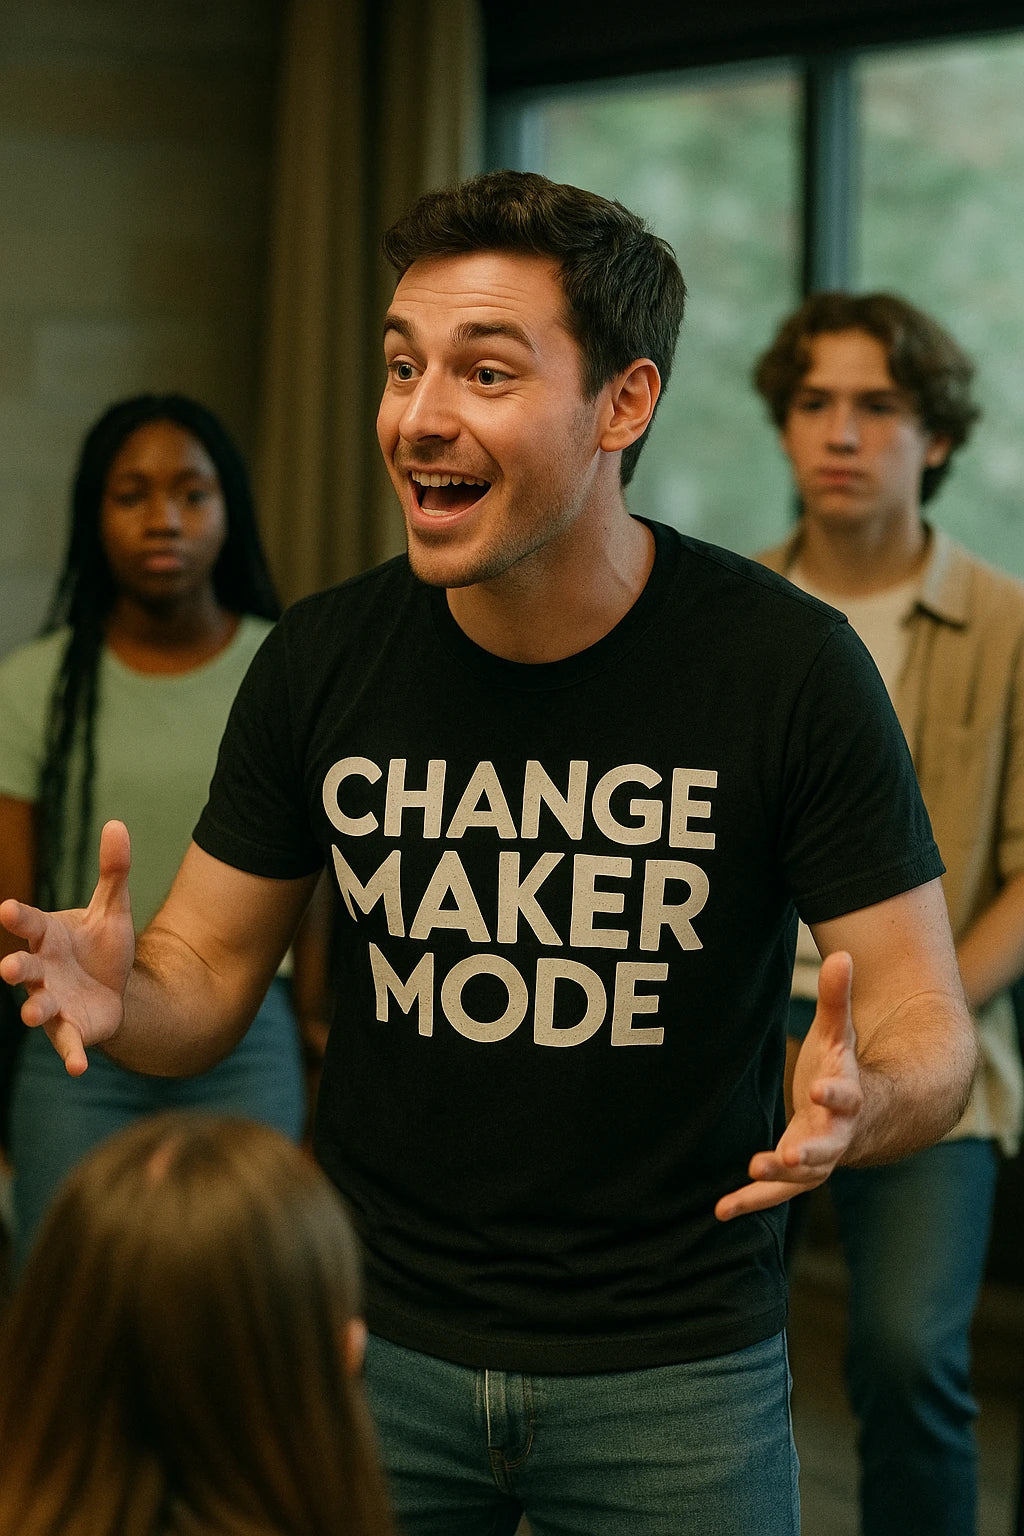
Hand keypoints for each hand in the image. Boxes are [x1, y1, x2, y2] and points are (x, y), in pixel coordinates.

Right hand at [0, 820, 134, 1076]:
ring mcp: (52, 1001)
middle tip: (7, 967)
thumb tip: (119, 823)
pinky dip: (71, 1056)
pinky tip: (78, 1069)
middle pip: (23, 967)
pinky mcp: (71, 1029)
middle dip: (14, 967)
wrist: (114, 988)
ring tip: (32, 1013)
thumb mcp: (113, 908)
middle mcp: (42, 970)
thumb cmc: (101, 945)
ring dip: (34, 1010)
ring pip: (37, 1006)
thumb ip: (114, 871)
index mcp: (48, 936)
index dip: (18, 917)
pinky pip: (68, 1043)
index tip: (6, 908)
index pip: (29, 923)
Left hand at [715, 950, 861, 1220]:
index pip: (846, 1094)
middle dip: (809, 1150)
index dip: (835, 1092)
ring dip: (777, 1177)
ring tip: (752, 1171)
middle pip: (827, 1146)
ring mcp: (820, 1157)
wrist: (868, 1116)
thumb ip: (839, 997)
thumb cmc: (846, 1067)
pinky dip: (752, 1200)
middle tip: (787, 1153)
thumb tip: (844, 953)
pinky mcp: (798, 1172)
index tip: (822, 1088)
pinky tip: (721, 1210)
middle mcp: (838, 1132)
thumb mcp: (841, 1033)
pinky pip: (777, 1191)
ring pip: (802, 1175)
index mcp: (849, 1095)